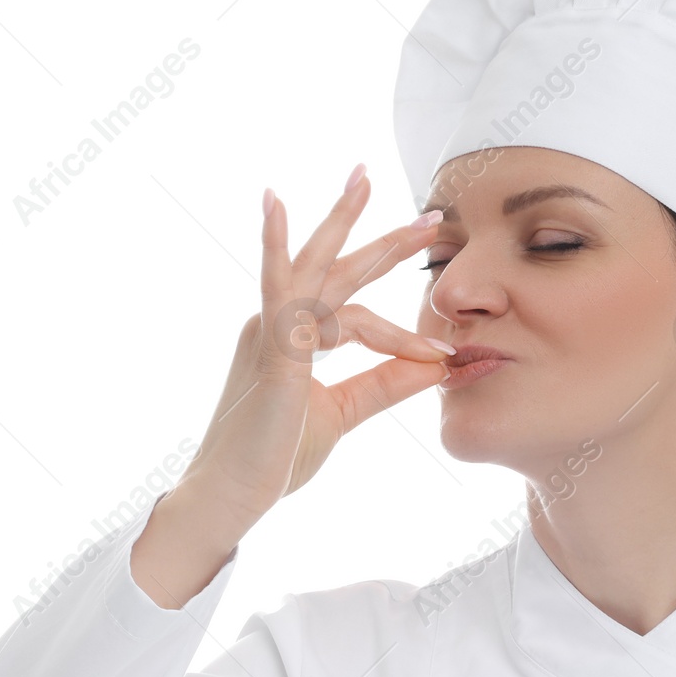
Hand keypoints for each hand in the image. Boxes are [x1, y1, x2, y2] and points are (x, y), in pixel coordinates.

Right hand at [180, 166, 453, 532]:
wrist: (231, 496)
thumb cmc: (273, 457)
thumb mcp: (342, 413)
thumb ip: (385, 385)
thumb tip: (436, 365)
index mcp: (293, 338)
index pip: (357, 313)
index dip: (402, 330)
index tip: (444, 352)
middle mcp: (278, 323)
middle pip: (338, 269)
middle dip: (383, 238)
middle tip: (431, 212)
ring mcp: (270, 331)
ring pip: (317, 269)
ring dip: (345, 224)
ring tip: (365, 179)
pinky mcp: (268, 347)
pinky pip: (280, 291)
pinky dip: (278, 248)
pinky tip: (275, 205)